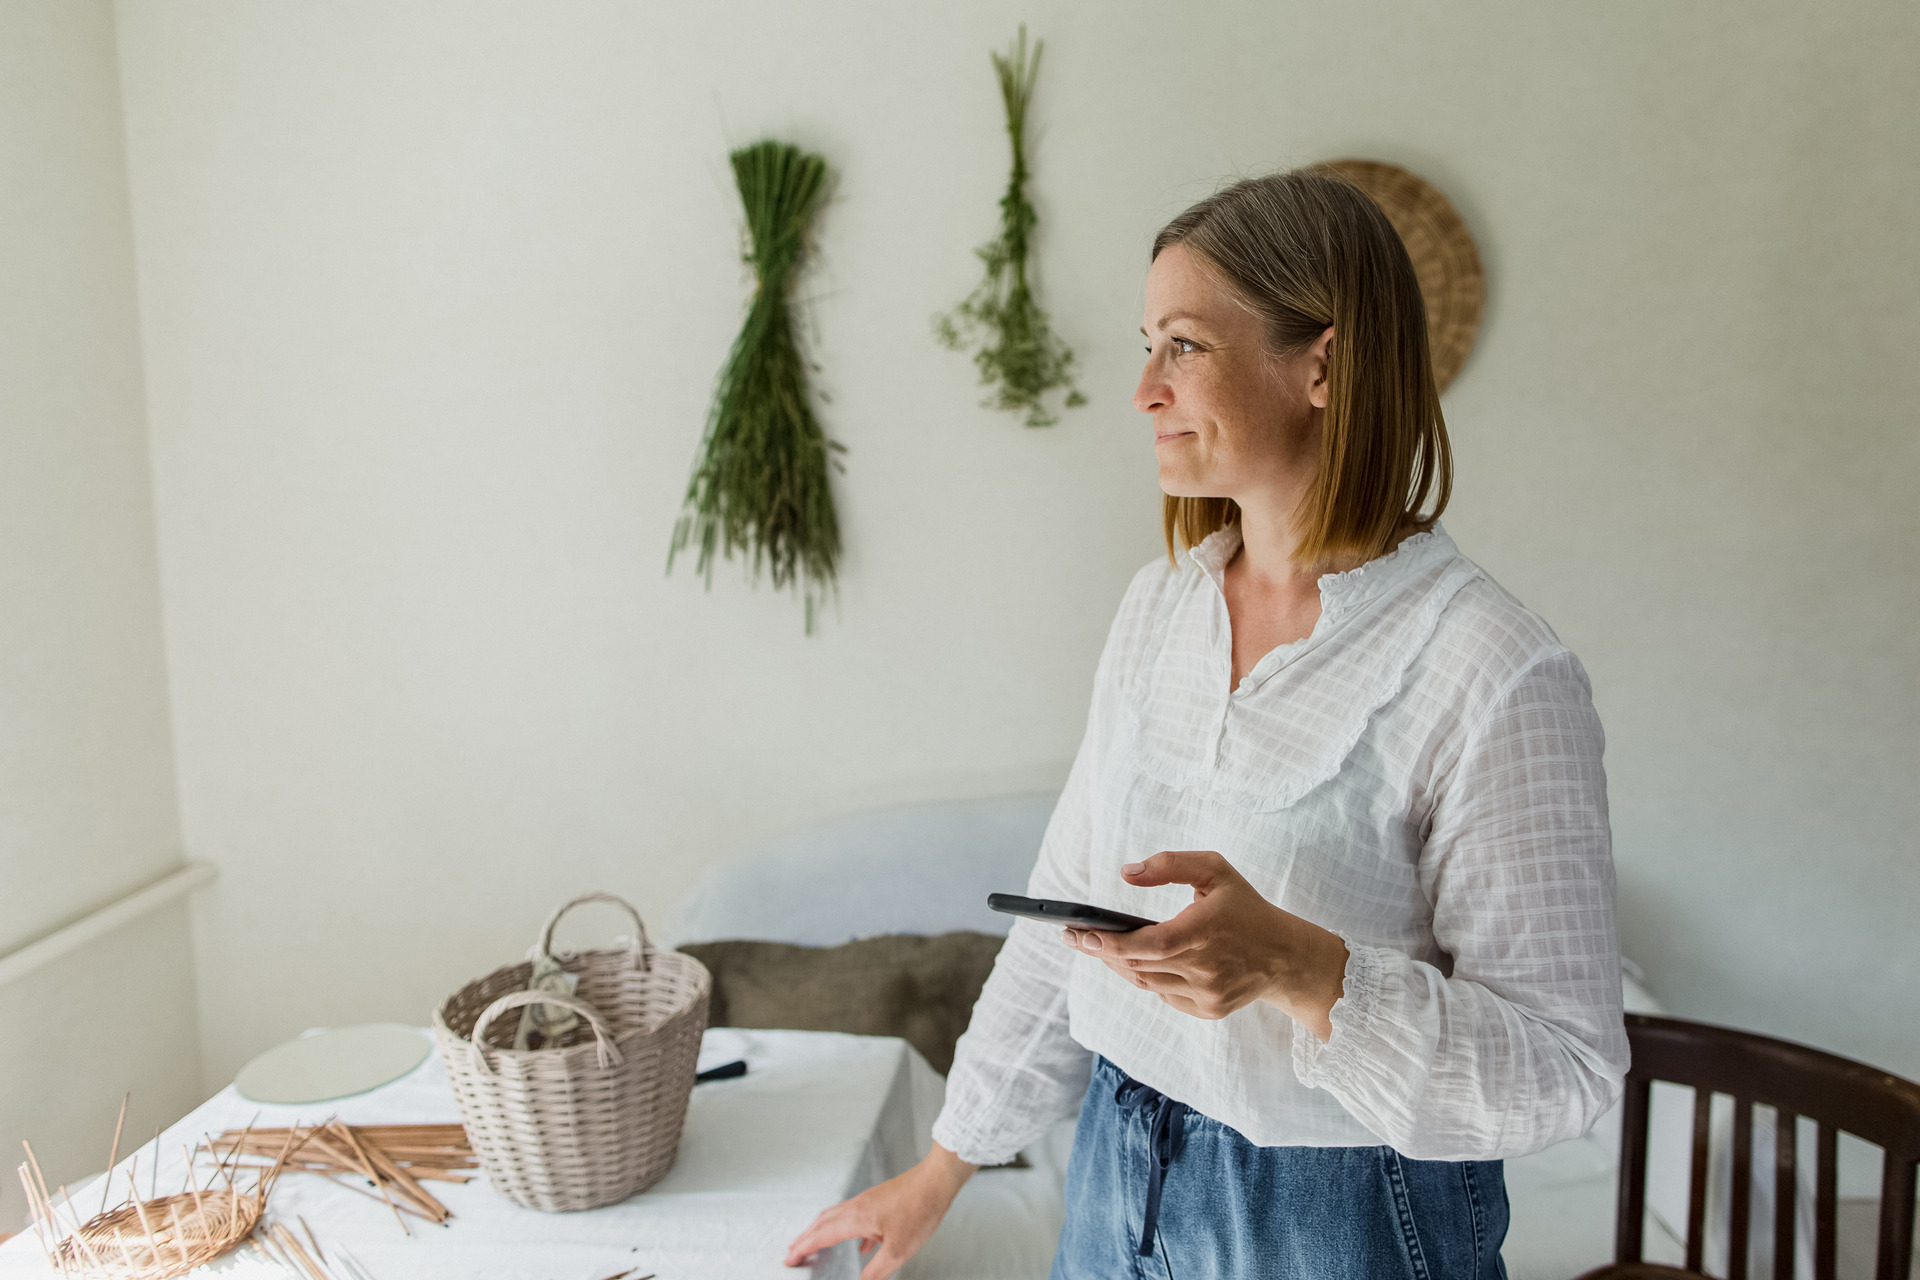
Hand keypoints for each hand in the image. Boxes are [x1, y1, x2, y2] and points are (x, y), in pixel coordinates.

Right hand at [783, 1143, 975, 1278]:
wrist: (937, 1182)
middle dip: (805, 1238)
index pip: (821, 1235)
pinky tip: (861, 1244)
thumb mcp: (898, 1250)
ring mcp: (867, 1201)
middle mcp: (857, 1206)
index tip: (790, 1258)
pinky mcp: (878, 1200)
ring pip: (836, 1217)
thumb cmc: (920, 1209)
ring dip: (822, 1231)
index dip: (803, 1247)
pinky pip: (854, 1216)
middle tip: (792, 1251)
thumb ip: (875, 1273)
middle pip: (822, 1223)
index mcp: (856, 1218)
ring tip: (815, 1244)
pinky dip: (846, 1229)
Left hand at [1061, 850, 1349, 1039]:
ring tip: (1097, 947)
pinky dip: (1146, 977)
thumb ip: (1170, 864)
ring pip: (1147, 983)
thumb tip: (1126, 873)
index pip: (1147, 945)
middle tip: (1074, 937)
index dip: (1108, 943)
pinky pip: (1164, 995)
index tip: (1077, 933)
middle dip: (1101, 951)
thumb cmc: (1246, 908)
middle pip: (1138, 965)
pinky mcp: (1208, 1009)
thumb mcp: (1216, 870)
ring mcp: (1207, 993)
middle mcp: (1206, 968)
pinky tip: (1133, 962)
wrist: (1286, 956)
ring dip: (1118, 965)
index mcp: (1205, 931)